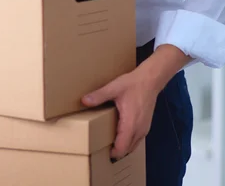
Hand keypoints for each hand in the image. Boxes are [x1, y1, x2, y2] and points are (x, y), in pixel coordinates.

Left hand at [81, 44, 190, 159]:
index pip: (122, 148)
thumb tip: (84, 101)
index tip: (100, 151)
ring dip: (122, 146)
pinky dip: (128, 141)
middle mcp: (139, 130)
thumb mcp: (113, 88)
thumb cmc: (132, 84)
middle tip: (101, 146)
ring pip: (133, 145)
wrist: (150, 80)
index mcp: (130, 124)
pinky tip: (119, 132)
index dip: (112, 153)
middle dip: (116, 151)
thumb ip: (99, 96)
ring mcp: (144, 128)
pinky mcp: (146, 125)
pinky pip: (136, 139)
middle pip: (127, 150)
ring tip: (109, 141)